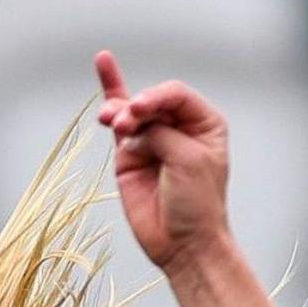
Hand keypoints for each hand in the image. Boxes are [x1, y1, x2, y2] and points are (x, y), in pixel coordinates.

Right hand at [91, 51, 234, 269]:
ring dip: (119, 111)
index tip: (140, 109)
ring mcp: (153, 140)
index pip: (175, 95)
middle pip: (151, 101)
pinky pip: (118, 122)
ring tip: (112, 122)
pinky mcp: (130, 155)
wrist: (182, 243)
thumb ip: (159, 132)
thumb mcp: (188, 159)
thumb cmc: (197, 203)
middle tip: (127, 124)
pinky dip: (111, 96)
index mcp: (204, 123)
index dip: (156, 96)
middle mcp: (178, 127)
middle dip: (136, 108)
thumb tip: (129, 121)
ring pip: (130, 111)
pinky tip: (104, 63)